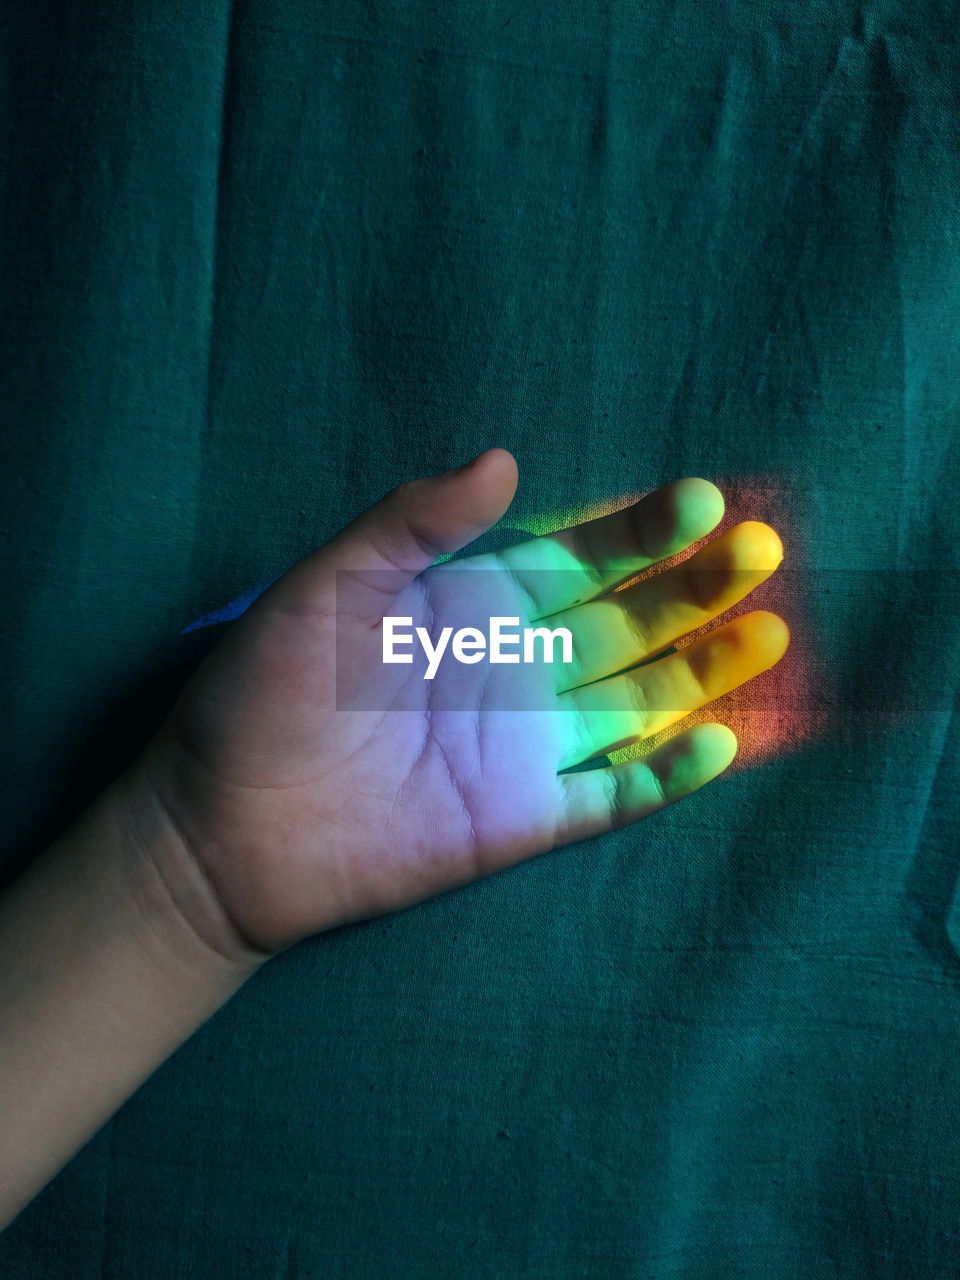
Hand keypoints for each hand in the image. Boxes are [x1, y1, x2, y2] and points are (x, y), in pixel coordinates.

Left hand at [128, 449, 787, 961]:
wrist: (225, 824)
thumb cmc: (266, 692)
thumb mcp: (330, 584)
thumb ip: (413, 522)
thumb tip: (504, 460)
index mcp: (474, 603)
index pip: (582, 556)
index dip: (643, 529)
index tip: (703, 500)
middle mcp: (516, 669)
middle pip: (630, 621)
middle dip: (696, 588)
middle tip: (762, 554)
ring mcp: (527, 747)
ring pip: (640, 701)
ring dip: (706, 670)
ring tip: (770, 633)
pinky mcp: (524, 820)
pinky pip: (614, 796)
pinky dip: (669, 775)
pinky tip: (722, 741)